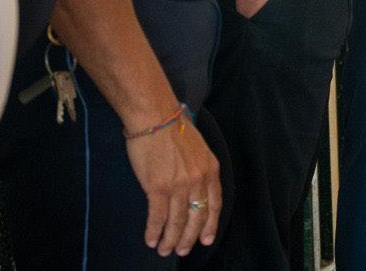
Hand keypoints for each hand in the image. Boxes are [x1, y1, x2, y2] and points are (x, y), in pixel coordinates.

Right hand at [125, 113, 222, 255]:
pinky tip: (151, 239)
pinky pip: (158, 217)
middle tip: (183, 251)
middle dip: (189, 238)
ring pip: (177, 222)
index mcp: (210, 170)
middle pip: (196, 218)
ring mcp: (178, 186)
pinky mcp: (158, 188)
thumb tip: (191, 188)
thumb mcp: (197, 148)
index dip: (210, 225)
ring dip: (170, 240)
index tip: (206, 240)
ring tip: (164, 249)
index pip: (214, 205)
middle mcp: (198, 180)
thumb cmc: (172, 127)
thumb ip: (199, 168)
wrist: (154, 116)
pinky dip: (154, 231)